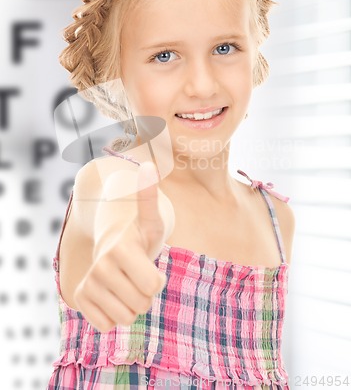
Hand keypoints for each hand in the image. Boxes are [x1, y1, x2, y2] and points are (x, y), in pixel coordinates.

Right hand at [73, 161, 174, 331]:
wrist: (108, 245)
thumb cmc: (137, 235)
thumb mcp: (150, 220)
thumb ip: (150, 198)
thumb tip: (149, 165)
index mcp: (121, 249)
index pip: (154, 287)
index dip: (157, 279)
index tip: (148, 264)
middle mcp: (100, 266)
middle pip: (141, 305)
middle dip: (144, 293)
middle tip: (136, 274)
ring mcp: (87, 283)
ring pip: (126, 318)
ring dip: (131, 305)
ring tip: (125, 283)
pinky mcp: (79, 298)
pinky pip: (108, 325)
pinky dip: (114, 314)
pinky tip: (112, 294)